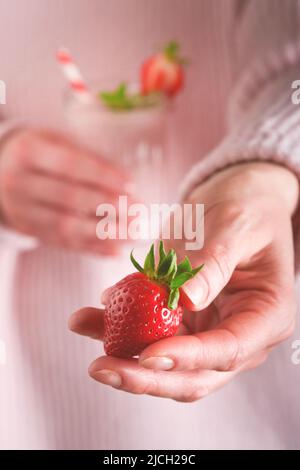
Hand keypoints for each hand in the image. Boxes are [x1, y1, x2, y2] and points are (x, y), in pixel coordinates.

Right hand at [0, 128, 134, 254]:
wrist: (2, 171)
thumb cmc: (43, 153)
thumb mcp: (59, 142)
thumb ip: (90, 158)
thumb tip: (127, 182)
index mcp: (28, 151)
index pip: (71, 165)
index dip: (104, 176)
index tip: (132, 185)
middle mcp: (19, 182)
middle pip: (69, 198)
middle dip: (108, 206)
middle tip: (137, 211)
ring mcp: (23, 211)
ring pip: (66, 226)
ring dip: (104, 233)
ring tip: (132, 233)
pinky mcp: (31, 231)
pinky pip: (63, 243)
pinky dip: (92, 248)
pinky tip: (116, 249)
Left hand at [69, 162, 297, 400]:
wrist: (238, 203)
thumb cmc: (248, 210)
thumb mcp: (236, 226)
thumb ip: (213, 262)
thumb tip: (186, 300)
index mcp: (266, 316)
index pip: (228, 351)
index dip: (187, 359)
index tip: (147, 355)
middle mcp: (240, 334)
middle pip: (193, 375)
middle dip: (145, 377)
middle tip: (101, 368)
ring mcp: (209, 331)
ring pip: (164, 361)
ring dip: (122, 353)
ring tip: (82, 324)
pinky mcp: (183, 322)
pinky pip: (149, 334)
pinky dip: (118, 327)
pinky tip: (91, 312)